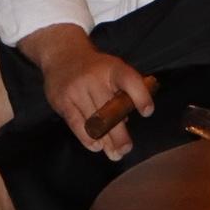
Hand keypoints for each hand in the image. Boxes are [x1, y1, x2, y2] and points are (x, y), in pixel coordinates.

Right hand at [17, 24, 154, 157]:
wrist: (62, 54)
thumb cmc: (96, 68)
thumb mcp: (113, 69)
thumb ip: (123, 91)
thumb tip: (126, 120)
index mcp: (113, 68)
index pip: (130, 81)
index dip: (140, 96)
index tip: (147, 112)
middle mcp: (95, 78)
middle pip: (110, 110)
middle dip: (120, 134)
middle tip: (127, 149)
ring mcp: (77, 89)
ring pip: (94, 121)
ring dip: (106, 141)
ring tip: (115, 154)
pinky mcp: (63, 100)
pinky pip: (76, 123)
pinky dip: (87, 138)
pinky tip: (96, 146)